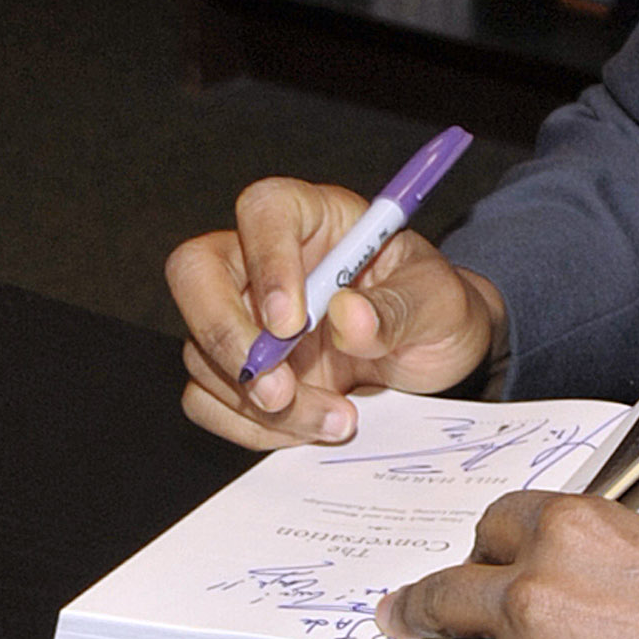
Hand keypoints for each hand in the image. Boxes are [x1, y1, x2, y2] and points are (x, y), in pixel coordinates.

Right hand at [166, 176, 505, 449]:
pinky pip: (208, 398)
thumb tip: (349, 318)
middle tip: (279, 390)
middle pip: (197, 273)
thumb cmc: (436, 313)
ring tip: (336, 417)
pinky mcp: (239, 370)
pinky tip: (308, 428)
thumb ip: (400, 308)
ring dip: (257, 400)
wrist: (436, 362)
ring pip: (204, 351)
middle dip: (226, 338)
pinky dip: (250, 426)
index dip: (267, 260)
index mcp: (317, 219)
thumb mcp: (440, 304)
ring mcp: (245, 317)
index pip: (265, 210)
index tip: (291, 322)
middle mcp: (266, 262)